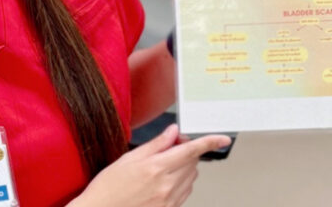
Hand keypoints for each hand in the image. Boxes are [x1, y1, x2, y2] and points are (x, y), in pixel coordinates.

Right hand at [76, 123, 231, 206]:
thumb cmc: (108, 189)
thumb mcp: (128, 160)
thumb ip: (155, 144)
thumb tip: (173, 131)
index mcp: (156, 168)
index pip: (192, 150)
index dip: (211, 142)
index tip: (223, 138)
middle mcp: (165, 185)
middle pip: (193, 162)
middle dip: (187, 151)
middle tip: (171, 147)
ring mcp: (168, 200)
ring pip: (191, 177)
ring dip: (185, 167)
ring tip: (163, 167)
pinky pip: (185, 192)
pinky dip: (181, 182)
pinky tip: (164, 181)